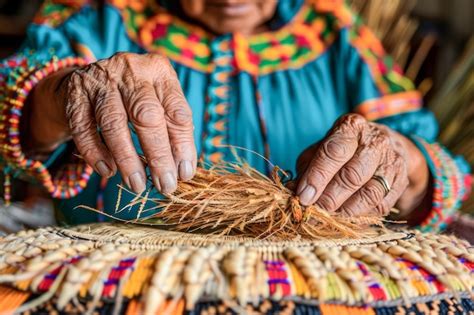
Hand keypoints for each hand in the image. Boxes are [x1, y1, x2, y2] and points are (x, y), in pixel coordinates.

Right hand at [28, 52, 196, 193]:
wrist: (88, 81)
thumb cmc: (133, 98)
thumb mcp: (158, 105)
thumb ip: (172, 131)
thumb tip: (183, 171)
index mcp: (160, 71)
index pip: (177, 111)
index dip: (183, 145)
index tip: (184, 174)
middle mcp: (131, 70)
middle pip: (147, 116)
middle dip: (158, 156)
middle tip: (165, 185)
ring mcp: (101, 79)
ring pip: (114, 123)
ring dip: (127, 159)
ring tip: (136, 185)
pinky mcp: (75, 94)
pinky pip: (85, 129)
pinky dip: (96, 153)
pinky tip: (108, 171)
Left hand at [296, 114, 428, 216]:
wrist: (383, 146)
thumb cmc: (343, 149)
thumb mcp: (321, 148)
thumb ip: (307, 167)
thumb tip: (294, 191)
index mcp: (351, 127)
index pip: (334, 152)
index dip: (317, 177)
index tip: (303, 196)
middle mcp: (375, 141)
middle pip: (352, 175)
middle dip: (330, 198)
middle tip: (313, 212)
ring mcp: (392, 162)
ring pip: (369, 194)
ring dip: (345, 212)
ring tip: (327, 219)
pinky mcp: (401, 182)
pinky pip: (381, 206)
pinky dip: (361, 218)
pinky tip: (345, 221)